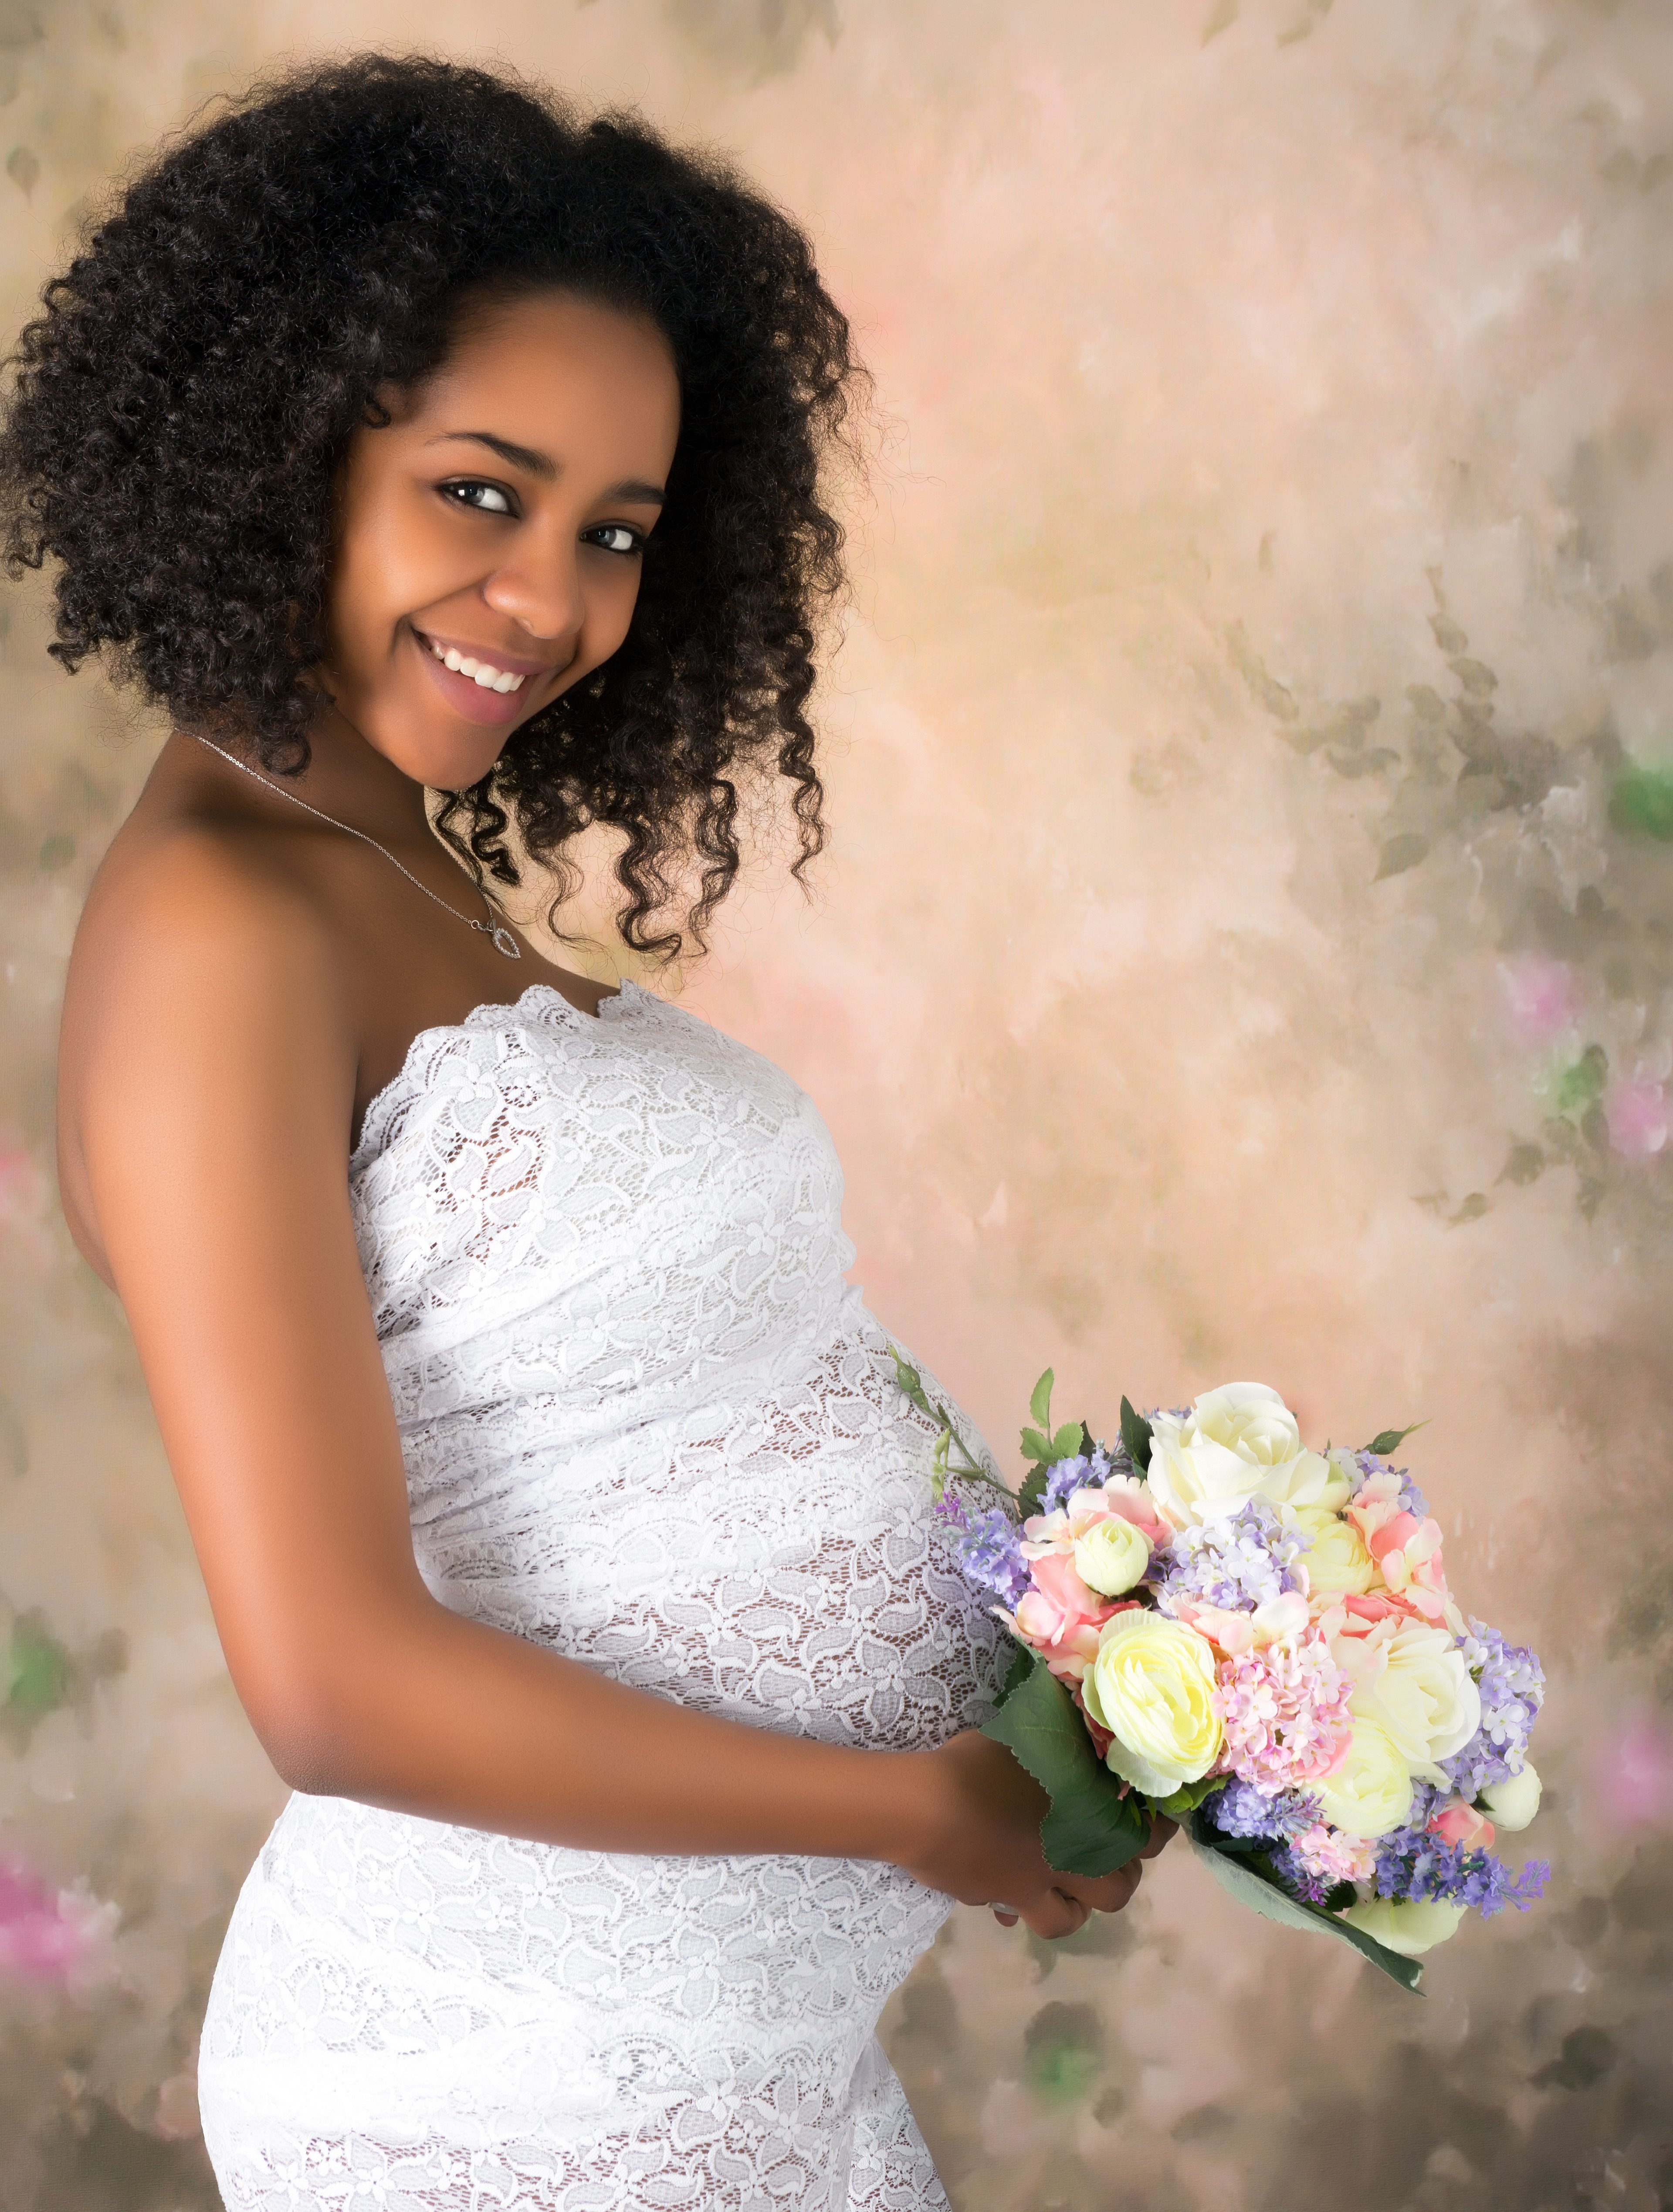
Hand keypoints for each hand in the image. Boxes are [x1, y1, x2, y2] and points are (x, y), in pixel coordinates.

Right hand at [897, 1731, 1176, 1940]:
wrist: (926, 1807)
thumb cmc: (976, 1763)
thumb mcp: (1025, 1735)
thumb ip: (1056, 1738)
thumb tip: (1076, 1724)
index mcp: (1086, 1813)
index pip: (1145, 1835)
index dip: (1158, 1834)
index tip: (1158, 1826)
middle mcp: (1072, 1856)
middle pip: (1118, 1888)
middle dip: (1119, 1876)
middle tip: (1111, 1858)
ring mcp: (1038, 1885)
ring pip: (1076, 1917)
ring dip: (1078, 1905)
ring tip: (1071, 1887)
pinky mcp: (1004, 1900)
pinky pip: (1024, 1918)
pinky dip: (1022, 1909)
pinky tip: (1010, 1896)